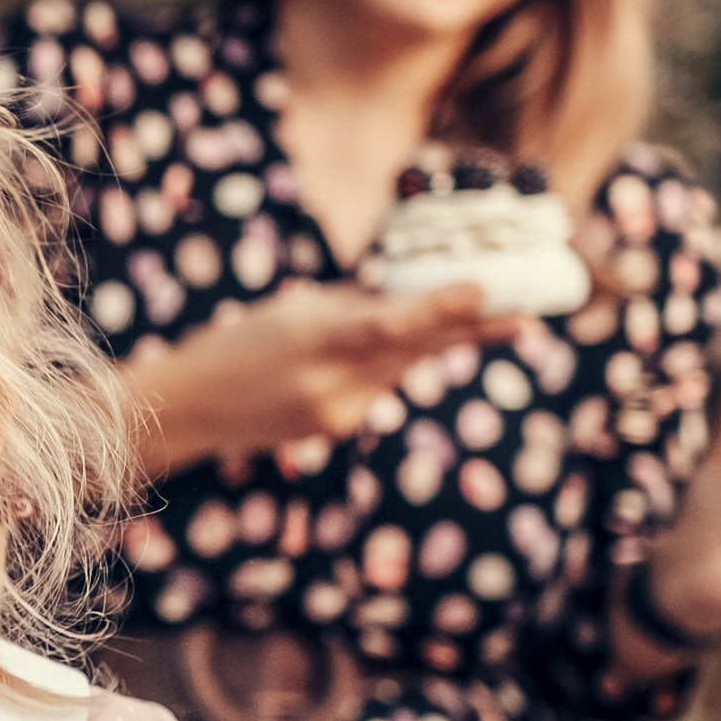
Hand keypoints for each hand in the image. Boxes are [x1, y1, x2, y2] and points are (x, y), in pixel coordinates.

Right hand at [121, 280, 529, 473]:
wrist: (193, 407)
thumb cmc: (238, 342)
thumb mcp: (292, 310)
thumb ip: (353, 305)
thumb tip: (408, 294)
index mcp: (310, 337)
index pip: (386, 323)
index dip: (438, 308)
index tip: (481, 290)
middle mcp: (329, 381)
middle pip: (413, 351)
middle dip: (470, 331)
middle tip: (527, 317)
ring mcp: (337, 413)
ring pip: (400, 368)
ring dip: (423, 343)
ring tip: (439, 322)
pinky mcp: (338, 429)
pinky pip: (378, 387)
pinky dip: (382, 366)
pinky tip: (353, 359)